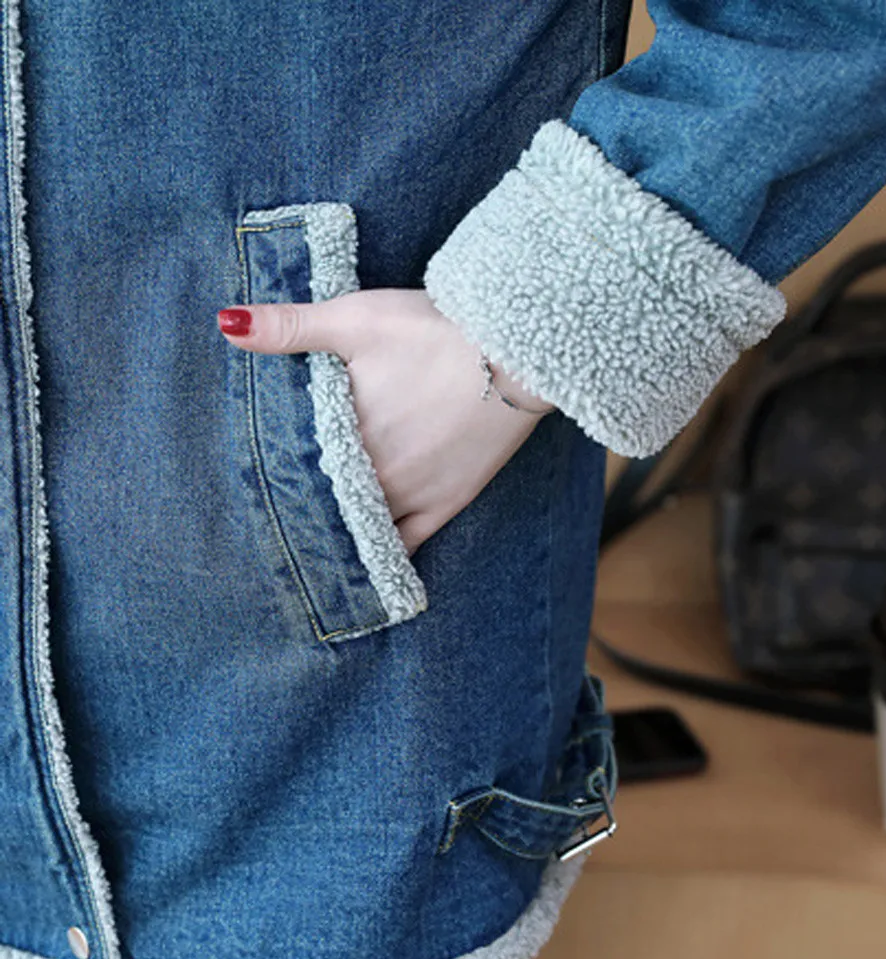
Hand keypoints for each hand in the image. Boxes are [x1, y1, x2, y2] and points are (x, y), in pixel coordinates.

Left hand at [217, 289, 553, 556]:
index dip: (272, 486)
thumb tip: (227, 326)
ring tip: (313, 550)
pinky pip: (409, 545)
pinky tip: (367, 568)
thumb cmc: (433, 330)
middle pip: (326, 507)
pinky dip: (385, 555)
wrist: (514, 350)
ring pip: (361, 531)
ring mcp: (414, 495)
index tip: (251, 498)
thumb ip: (290, 328)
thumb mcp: (356, 318)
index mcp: (344, 438)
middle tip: (273, 530)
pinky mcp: (449, 501)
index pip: (295, 475)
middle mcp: (374, 477)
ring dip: (338, 538)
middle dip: (302, 515)